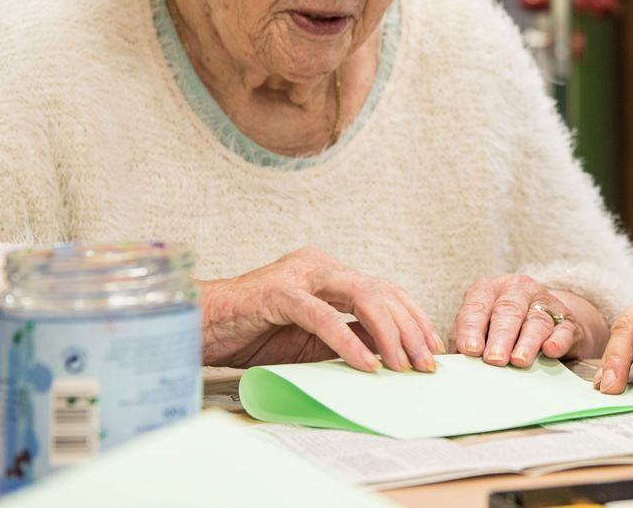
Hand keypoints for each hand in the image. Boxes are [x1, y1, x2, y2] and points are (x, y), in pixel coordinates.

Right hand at [198, 247, 443, 372]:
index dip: (414, 318)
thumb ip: (347, 335)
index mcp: (330, 272)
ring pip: (362, 298)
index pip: (386, 290)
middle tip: (427, 363)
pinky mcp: (278, 292)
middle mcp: (320, 265)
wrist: (199, 327)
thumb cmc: (252, 333)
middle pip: (382, 292)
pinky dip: (348, 343)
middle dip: (410, 329)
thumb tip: (389, 350)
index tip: (433, 348)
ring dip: (389, 335)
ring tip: (402, 366)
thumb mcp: (310, 338)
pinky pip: (323, 318)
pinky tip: (366, 365)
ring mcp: (300, 275)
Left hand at [449, 275, 604, 366]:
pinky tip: (551, 350)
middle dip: (500, 336)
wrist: (548, 321)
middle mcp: (518, 290)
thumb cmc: (502, 327)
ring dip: (527, 341)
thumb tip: (452, 361)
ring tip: (519, 361)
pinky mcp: (567, 320)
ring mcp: (544, 302)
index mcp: (489, 290)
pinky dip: (558, 340)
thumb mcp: (481, 327)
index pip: (477, 306)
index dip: (472, 328)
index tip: (470, 350)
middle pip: (508, 311)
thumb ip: (466, 339)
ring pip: (536, 320)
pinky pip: (564, 328)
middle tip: (494, 359)